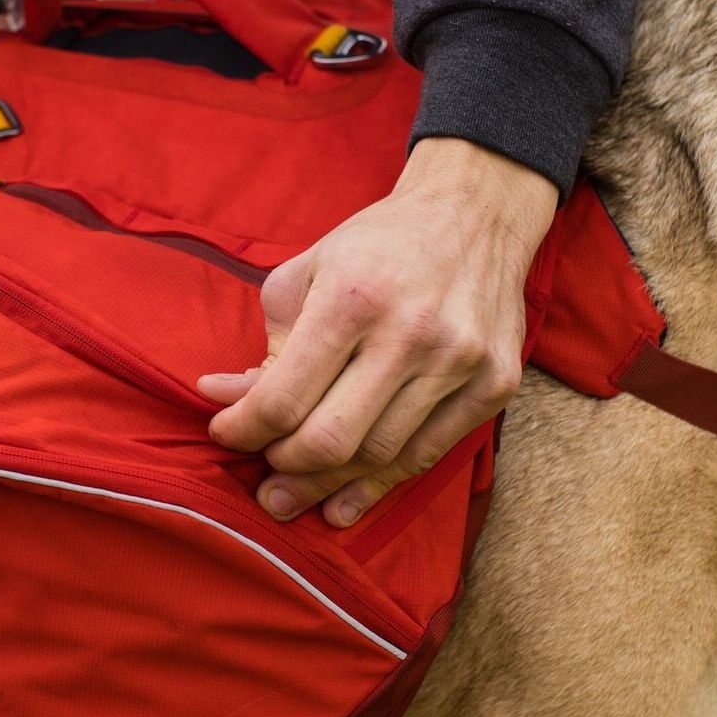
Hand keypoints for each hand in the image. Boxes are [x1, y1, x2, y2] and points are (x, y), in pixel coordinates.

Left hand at [199, 138, 556, 527]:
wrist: (475, 216)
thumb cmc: (377, 246)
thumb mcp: (307, 272)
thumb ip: (267, 341)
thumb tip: (222, 398)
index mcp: (352, 297)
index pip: (284, 397)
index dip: (244, 429)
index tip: (225, 433)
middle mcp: (411, 332)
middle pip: (331, 439)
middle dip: (284, 468)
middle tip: (264, 478)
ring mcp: (459, 362)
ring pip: (379, 456)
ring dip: (327, 485)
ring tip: (295, 496)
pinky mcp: (494, 384)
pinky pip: (427, 456)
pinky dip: (379, 485)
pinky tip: (345, 501)